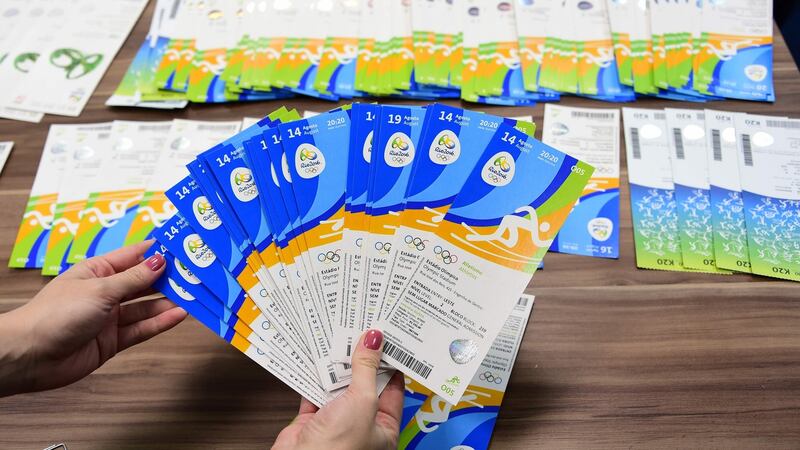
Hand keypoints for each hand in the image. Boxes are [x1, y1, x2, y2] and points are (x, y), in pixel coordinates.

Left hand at [0, 240, 186, 396]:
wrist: (31, 356)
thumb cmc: (56, 314)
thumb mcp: (100, 290)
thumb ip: (134, 279)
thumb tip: (159, 261)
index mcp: (97, 271)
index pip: (133, 256)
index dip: (157, 252)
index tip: (183, 247)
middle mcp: (105, 292)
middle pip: (143, 282)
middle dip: (168, 278)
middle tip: (196, 274)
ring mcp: (109, 317)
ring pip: (145, 306)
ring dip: (168, 302)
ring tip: (194, 296)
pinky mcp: (112, 341)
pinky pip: (141, 329)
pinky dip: (160, 322)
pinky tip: (178, 315)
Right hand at [272, 329, 403, 449]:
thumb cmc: (340, 448)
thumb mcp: (363, 401)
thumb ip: (366, 369)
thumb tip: (374, 341)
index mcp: (384, 429)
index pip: (393, 389)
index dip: (390, 363)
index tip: (386, 338)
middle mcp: (362, 426)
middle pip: (366, 385)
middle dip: (363, 361)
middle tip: (362, 331)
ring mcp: (337, 423)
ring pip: (340, 388)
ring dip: (338, 367)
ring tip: (341, 338)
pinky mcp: (313, 421)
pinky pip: (315, 393)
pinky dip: (315, 377)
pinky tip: (317, 357)